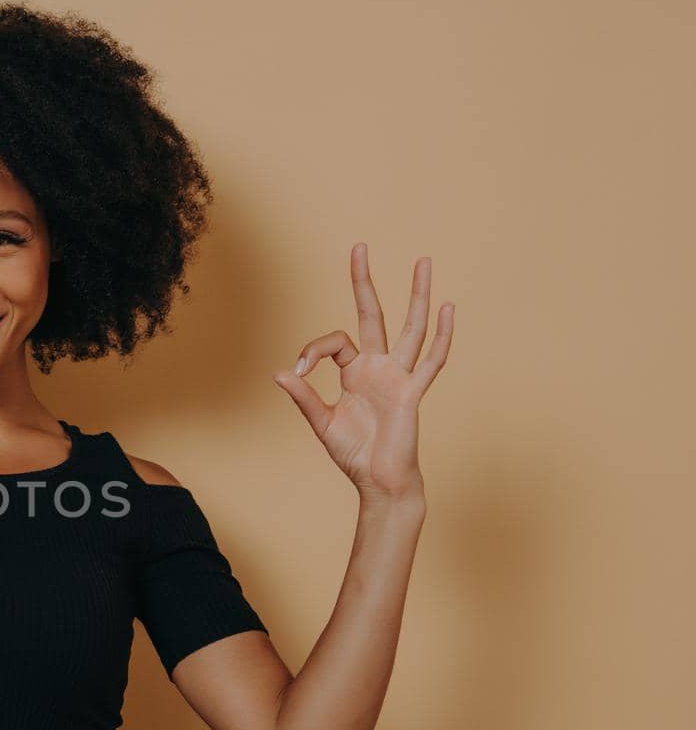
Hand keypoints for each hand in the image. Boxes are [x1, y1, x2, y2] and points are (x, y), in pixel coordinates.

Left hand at [272, 243, 453, 502]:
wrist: (379, 482)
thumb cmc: (354, 454)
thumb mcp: (323, 424)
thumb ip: (305, 398)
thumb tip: (281, 373)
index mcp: (355, 372)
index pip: (335, 341)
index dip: (314, 349)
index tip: (300, 370)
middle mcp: (379, 366)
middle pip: (373, 314)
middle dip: (364, 282)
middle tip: (359, 247)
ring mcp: (399, 376)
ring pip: (411, 327)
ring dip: (416, 295)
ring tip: (422, 261)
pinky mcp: (413, 392)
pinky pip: (431, 361)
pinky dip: (442, 336)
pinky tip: (448, 308)